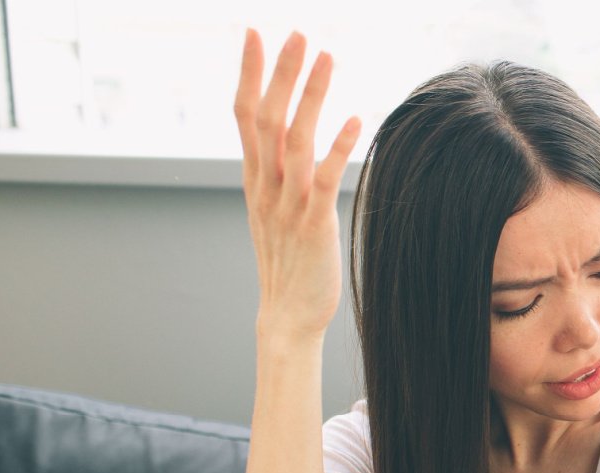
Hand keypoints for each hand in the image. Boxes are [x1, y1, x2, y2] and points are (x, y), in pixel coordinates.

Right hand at [235, 30, 362, 340]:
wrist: (287, 314)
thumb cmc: (289, 261)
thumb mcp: (276, 208)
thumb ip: (279, 171)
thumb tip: (288, 137)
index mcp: (255, 178)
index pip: (245, 114)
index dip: (250, 73)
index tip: (254, 33)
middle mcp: (266, 185)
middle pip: (267, 117)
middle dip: (281, 72)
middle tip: (296, 31)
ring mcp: (287, 204)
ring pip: (294, 139)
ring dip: (311, 96)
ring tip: (327, 57)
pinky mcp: (314, 224)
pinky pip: (324, 179)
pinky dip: (338, 147)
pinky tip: (354, 119)